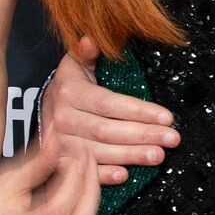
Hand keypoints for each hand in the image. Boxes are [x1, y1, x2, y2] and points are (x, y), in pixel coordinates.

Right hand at [0, 135, 100, 214]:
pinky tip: (81, 206)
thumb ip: (39, 160)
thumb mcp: (11, 178)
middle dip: (90, 191)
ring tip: (87, 183)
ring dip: (91, 210)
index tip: (78, 159)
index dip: (74, 183)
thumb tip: (58, 133)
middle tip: (90, 165)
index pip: (58, 211)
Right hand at [42, 37, 177, 184]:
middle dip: (144, 135)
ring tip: (159, 155)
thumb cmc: (69, 87)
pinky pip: (84, 171)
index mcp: (70, 93)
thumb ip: (85, 53)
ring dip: (132, 156)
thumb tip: (90, 38)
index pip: (110, 104)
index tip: (168, 117)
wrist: (41, 113)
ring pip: (101, 152)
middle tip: (172, 139)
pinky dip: (104, 176)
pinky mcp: (62, 163)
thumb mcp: (75, 65)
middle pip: (109, 131)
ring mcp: (62, 144)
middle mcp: (63, 120)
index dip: (139, 111)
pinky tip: (125, 175)